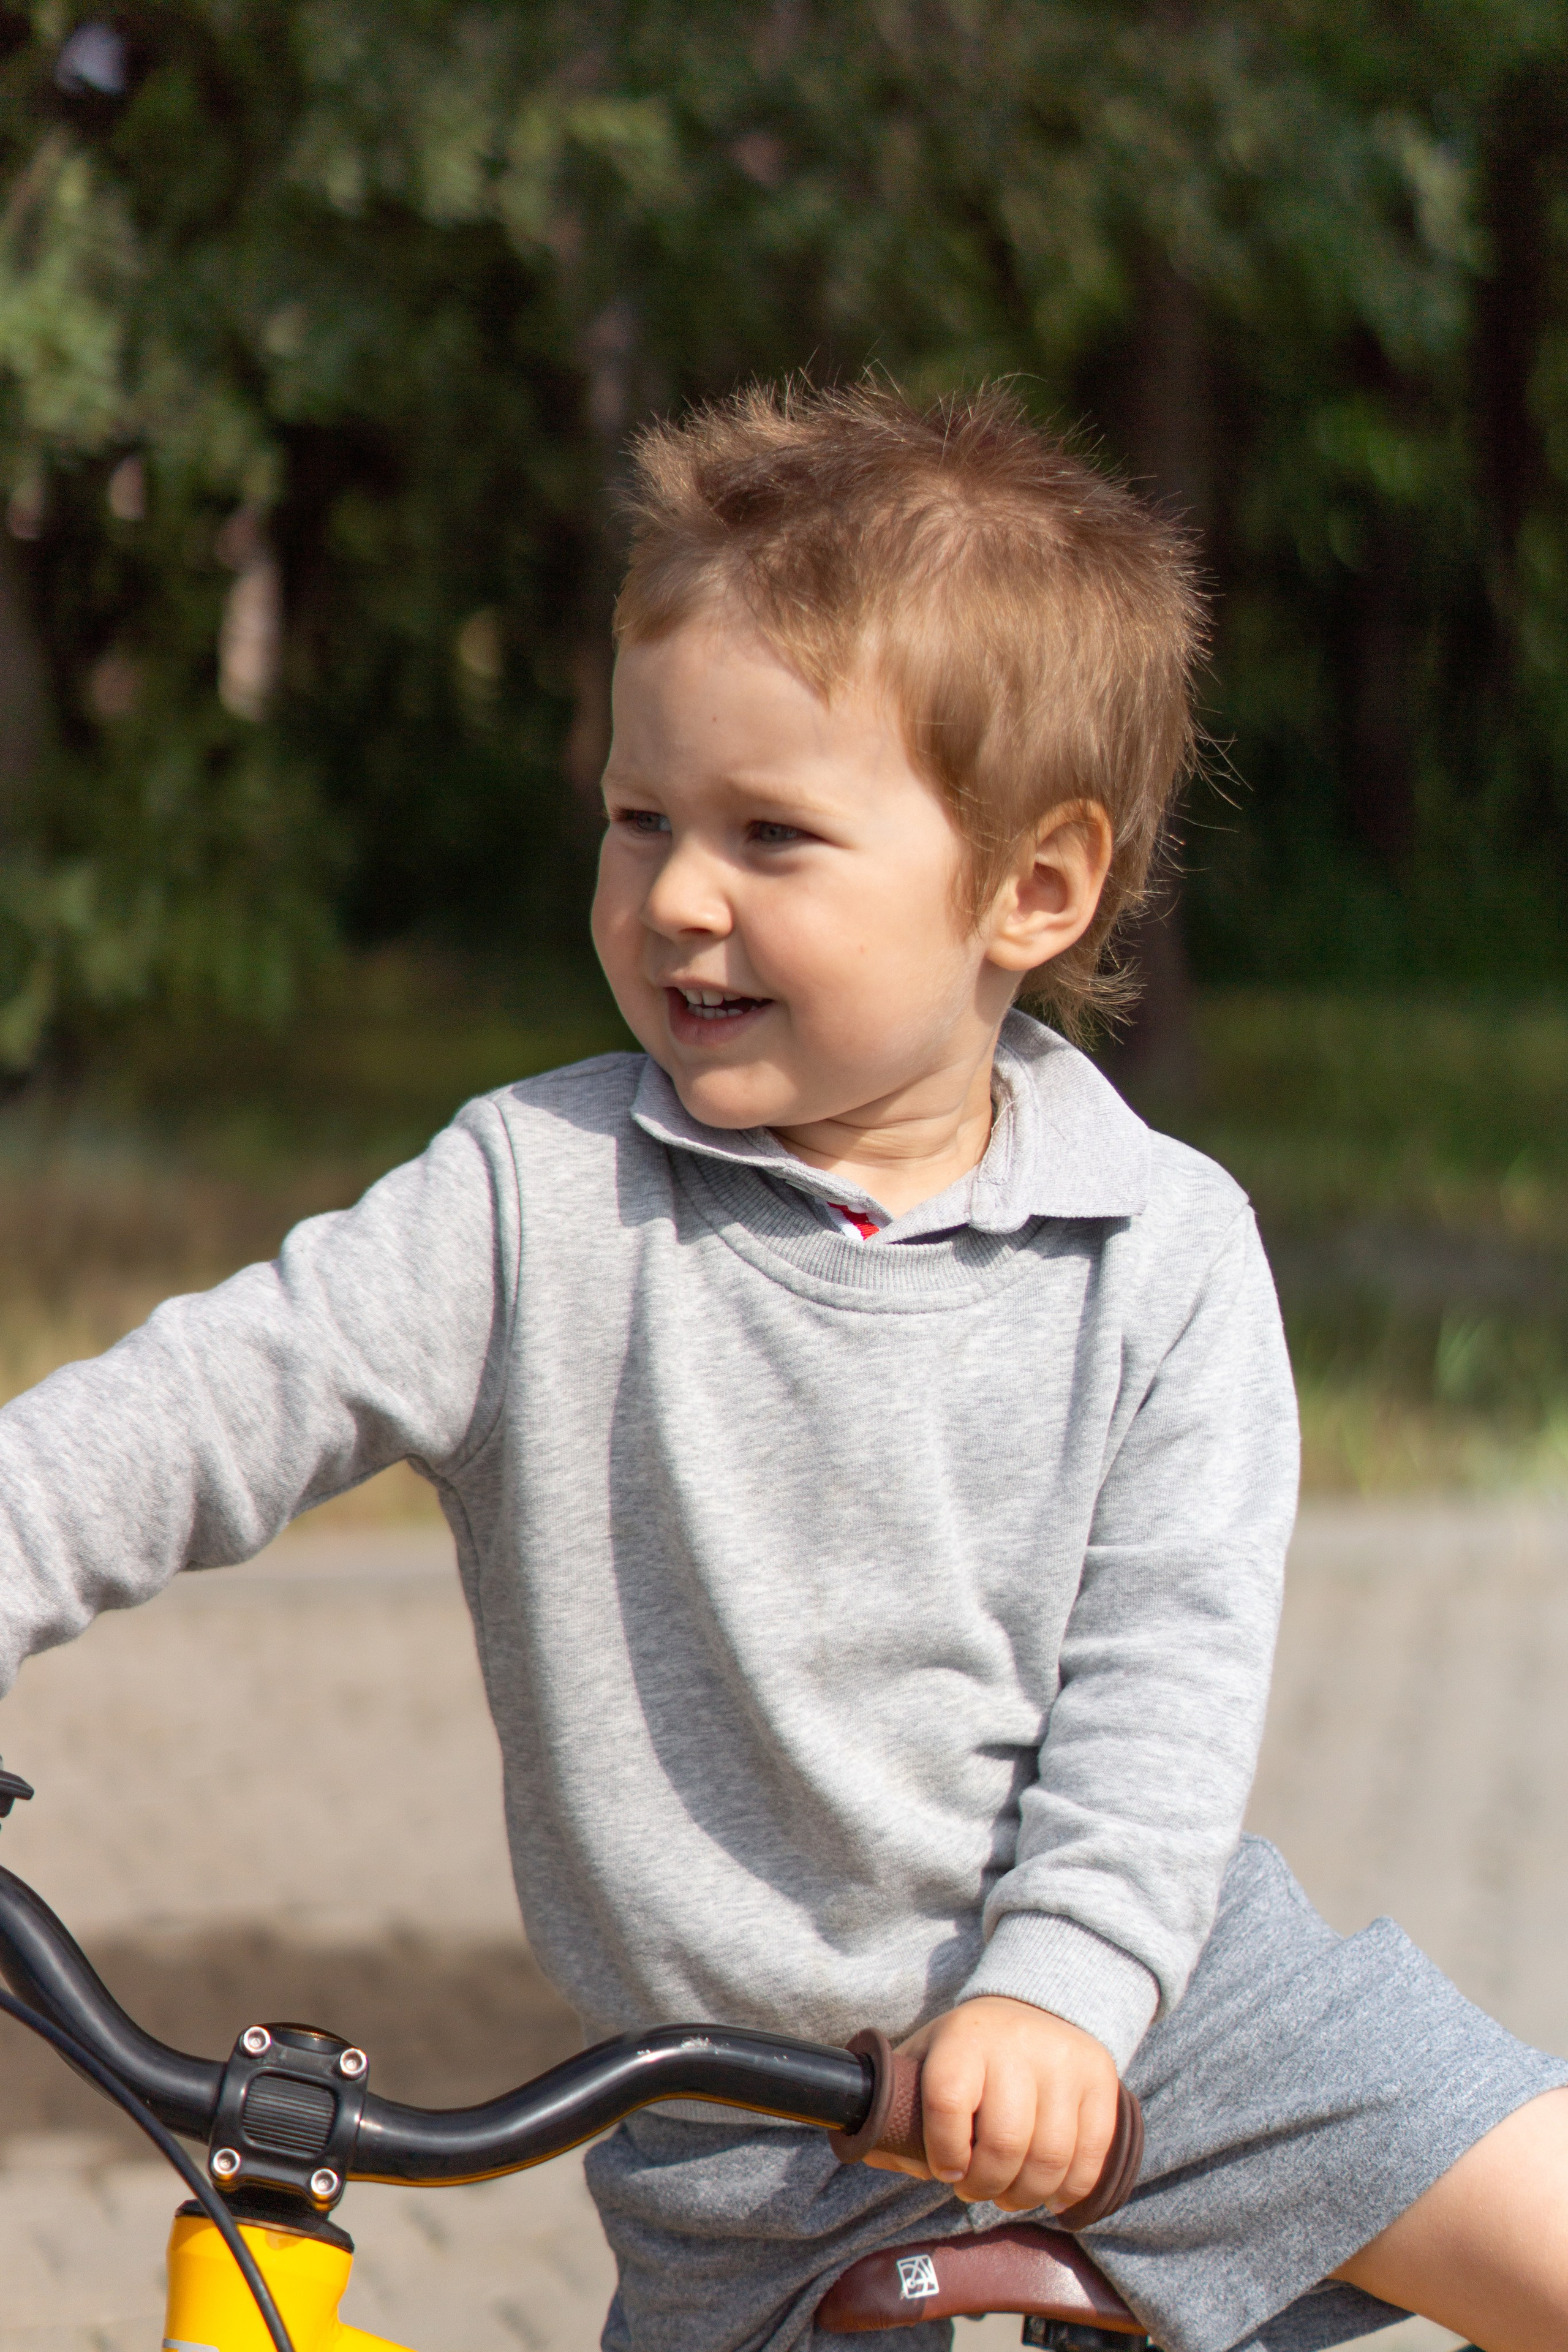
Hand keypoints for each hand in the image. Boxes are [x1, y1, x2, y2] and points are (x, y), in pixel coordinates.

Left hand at [863, 1994, 1119, 2213]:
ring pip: (1051, 2158)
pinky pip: (1090, 2157)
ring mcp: (1064, 2060)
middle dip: (986, 2185)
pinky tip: (1050, 2193)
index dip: (944, 2151)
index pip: (948, 2102)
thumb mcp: (927, 2059)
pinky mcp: (1100, 2081)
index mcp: (964, 2038)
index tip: (945, 2170)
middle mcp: (1017, 2044)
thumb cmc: (970, 2050)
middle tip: (976, 2190)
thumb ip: (899, 2107)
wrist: (1037, 2002)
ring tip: (1009, 2195)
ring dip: (1026, 2195)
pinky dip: (1069, 2189)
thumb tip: (873, 2150)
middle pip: (1005, 2142)